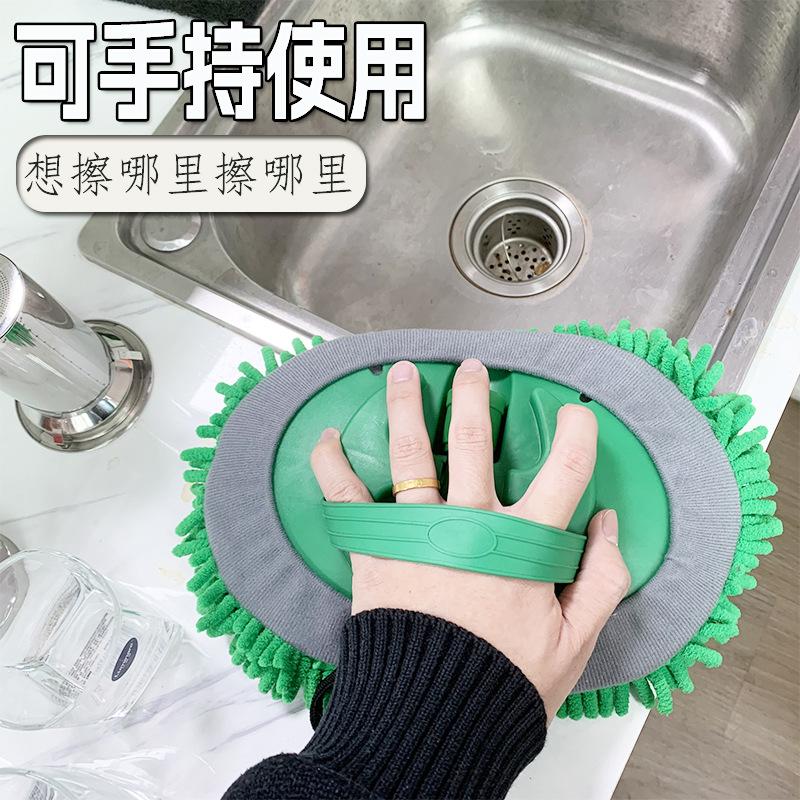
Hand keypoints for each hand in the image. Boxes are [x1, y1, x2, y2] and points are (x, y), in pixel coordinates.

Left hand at [311, 359, 629, 719]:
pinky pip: (346, 497)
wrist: (433, 716)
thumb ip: (602, 580)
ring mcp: (416, 531)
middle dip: (475, 396)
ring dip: (406, 405)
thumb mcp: (575, 641)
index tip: (575, 413)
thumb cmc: (503, 680)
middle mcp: (467, 524)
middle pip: (474, 440)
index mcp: (521, 543)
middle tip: (474, 370)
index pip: (564, 469)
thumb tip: (608, 525)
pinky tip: (326, 437)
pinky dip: (331, 463)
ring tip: (402, 372)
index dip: (576, 432)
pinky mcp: (374, 547)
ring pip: (411, 452)